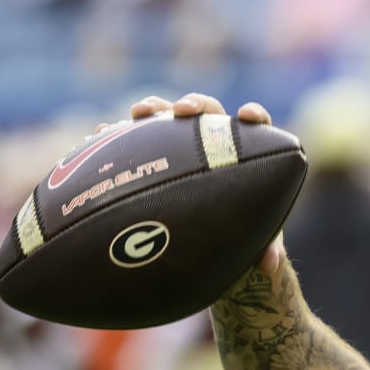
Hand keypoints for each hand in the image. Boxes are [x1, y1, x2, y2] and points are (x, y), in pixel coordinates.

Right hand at [127, 92, 285, 272]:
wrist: (207, 230)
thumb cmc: (238, 226)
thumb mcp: (252, 236)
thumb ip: (265, 245)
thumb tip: (268, 265)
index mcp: (244, 149)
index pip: (254, 124)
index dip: (253, 116)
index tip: (246, 115)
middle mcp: (213, 137)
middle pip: (207, 110)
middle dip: (194, 104)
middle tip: (181, 111)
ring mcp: (181, 139)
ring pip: (168, 114)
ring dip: (154, 107)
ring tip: (138, 113)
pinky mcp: (154, 148)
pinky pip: (136, 134)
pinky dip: (120, 131)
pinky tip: (100, 134)